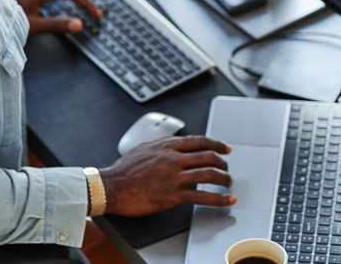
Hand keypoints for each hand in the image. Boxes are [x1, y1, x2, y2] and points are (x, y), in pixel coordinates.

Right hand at [98, 136, 235, 216]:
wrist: (111, 186)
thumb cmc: (123, 170)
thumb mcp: (144, 148)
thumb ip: (161, 146)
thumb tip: (171, 145)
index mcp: (168, 145)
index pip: (200, 141)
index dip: (217, 144)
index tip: (225, 148)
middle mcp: (174, 158)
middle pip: (208, 156)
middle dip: (223, 163)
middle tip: (227, 169)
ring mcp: (174, 176)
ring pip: (209, 174)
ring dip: (224, 179)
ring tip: (228, 183)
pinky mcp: (173, 195)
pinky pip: (201, 197)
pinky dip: (218, 198)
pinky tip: (226, 200)